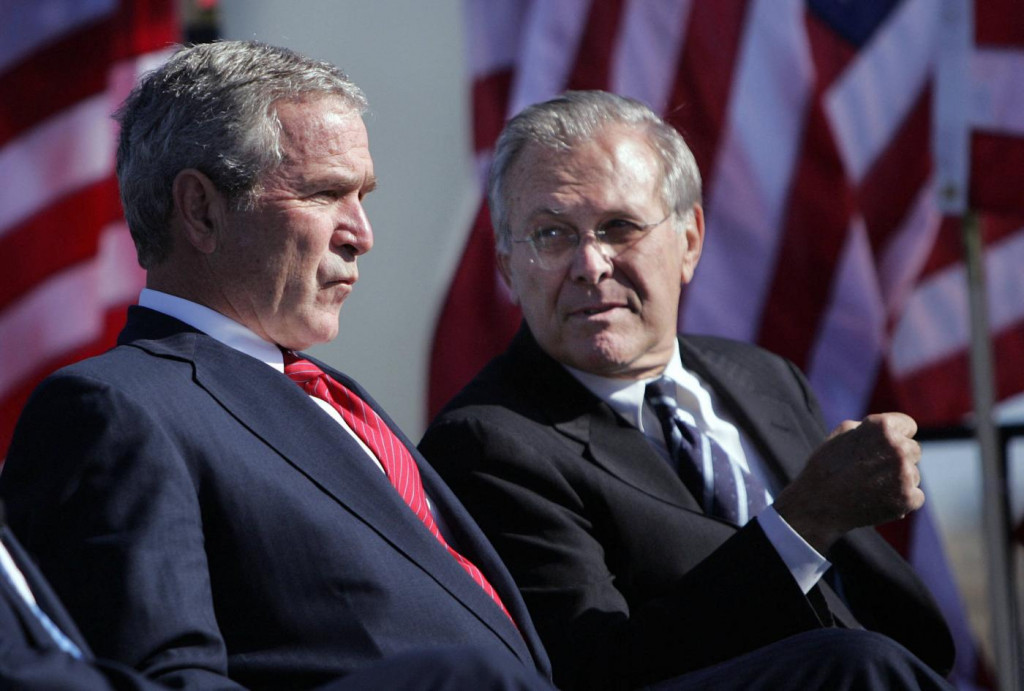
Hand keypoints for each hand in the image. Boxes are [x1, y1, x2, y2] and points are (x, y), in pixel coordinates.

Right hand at [773, 412, 923, 553]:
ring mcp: (905, 474)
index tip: (883, 447)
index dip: (896, 435)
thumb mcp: (842, 433)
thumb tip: (893, 430)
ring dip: (898, 480)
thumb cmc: (827, 465)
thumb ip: (871, 427)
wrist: (818, 504)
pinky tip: (879, 500)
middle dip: (897, 458)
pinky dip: (901, 500)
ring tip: (870, 487)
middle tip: (871, 470)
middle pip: (913, 450)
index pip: (908, 425)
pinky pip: (916, 496)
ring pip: (914, 474)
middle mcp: (897, 447)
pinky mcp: (909, 498)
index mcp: (882, 427)